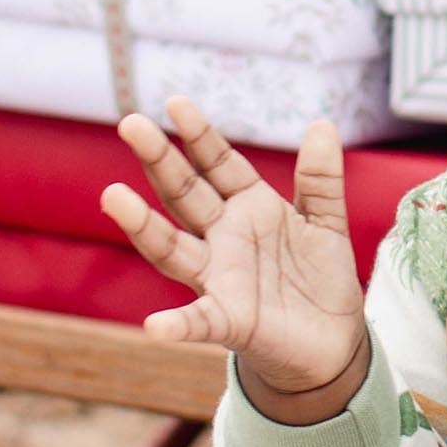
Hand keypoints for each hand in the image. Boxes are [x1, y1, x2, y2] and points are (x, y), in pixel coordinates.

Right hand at [101, 98, 367, 424]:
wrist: (332, 343)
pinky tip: (155, 327)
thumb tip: (323, 123)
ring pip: (172, 249)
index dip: (199, 135)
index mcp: (247, 208)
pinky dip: (177, 326)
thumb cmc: (320, 279)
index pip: (218, 164)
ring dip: (143, 225)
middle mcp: (223, 239)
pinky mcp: (230, 322)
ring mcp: (220, 280)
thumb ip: (321, 179)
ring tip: (113, 196)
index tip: (175, 103)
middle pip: (184, 195)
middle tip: (130, 124)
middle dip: (160, 160)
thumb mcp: (325, 222)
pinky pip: (199, 323)